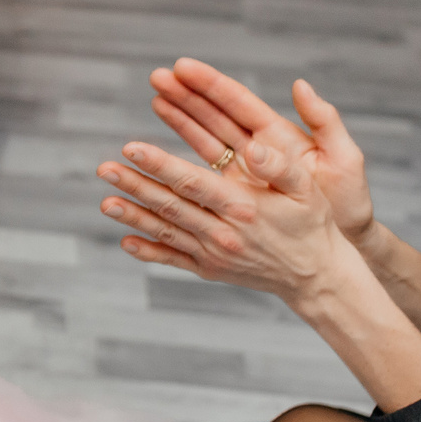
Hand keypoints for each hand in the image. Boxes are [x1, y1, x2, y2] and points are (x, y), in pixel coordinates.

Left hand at [97, 133, 360, 304]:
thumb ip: (279, 165)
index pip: (192, 182)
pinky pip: (173, 259)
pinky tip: (126, 240)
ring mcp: (214, 254)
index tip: (131, 148)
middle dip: (135, 185)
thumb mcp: (306, 189)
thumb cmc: (311, 222)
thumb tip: (253, 147)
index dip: (160, 164)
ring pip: (166, 231)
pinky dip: (148, 251)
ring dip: (133, 216)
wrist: (316, 274)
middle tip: (104, 167)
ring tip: (105, 201)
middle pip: (171, 205)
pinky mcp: (210, 268)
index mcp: (244, 207)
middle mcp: (223, 233)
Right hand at [146, 59, 373, 245]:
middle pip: (215, 115)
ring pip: (203, 139)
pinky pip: (202, 173)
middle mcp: (258, 149)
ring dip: (179, 118)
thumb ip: (325, 122)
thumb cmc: (350, 203)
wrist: (343, 246)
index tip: (183, 66)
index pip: (239, 102)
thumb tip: (300, 87)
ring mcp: (243, 171)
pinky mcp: (233, 195)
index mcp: (281, 136)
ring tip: (155, 99)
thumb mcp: (346, 159)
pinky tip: (160, 157)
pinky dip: (181, 161)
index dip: (211, 84)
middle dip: (186, 94)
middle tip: (157, 76)